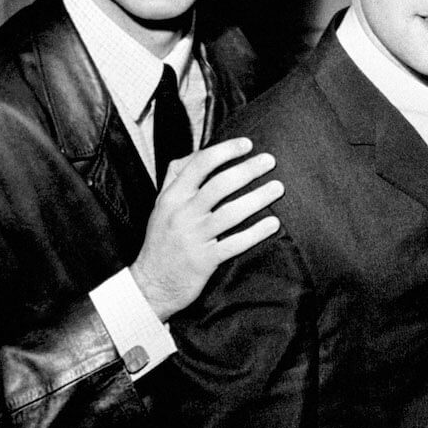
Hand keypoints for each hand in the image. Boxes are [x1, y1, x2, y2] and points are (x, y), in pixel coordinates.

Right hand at [132, 138, 283, 319]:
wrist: (150, 284)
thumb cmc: (162, 239)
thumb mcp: (163, 205)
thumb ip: (179, 178)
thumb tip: (205, 153)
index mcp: (171, 197)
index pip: (199, 165)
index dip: (225, 151)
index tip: (246, 144)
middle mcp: (182, 214)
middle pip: (219, 185)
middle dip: (248, 170)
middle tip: (269, 161)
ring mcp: (193, 238)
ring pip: (231, 213)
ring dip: (258, 198)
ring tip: (277, 187)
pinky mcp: (204, 260)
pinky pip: (235, 243)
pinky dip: (256, 232)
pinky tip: (273, 223)